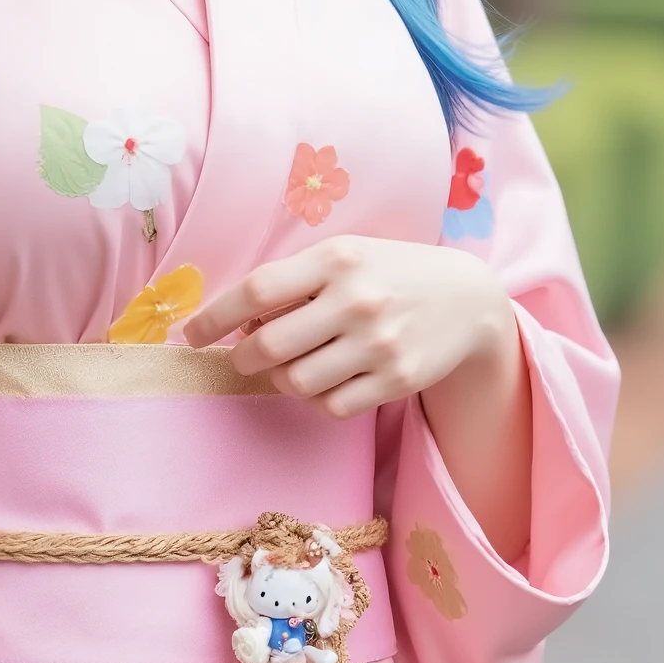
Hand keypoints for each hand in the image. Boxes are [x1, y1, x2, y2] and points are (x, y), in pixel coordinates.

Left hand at [186, 235, 518, 419]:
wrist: (469, 300)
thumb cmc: (390, 273)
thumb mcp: (346, 256)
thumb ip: (295, 281)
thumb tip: (236, 323)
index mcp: (337, 258)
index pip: (256, 291)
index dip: (215, 318)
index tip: (194, 335)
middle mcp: (357, 299)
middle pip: (268, 346)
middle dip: (245, 358)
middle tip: (247, 357)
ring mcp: (379, 343)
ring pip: (296, 383)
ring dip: (283, 379)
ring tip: (296, 364)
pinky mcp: (397, 379)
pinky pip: (331, 406)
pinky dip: (319, 399)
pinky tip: (330, 379)